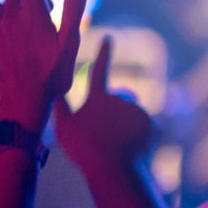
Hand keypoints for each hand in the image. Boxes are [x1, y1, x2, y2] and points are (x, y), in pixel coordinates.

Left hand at [0, 0, 88, 130]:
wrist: (23, 105)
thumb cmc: (53, 75)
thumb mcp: (70, 43)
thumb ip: (73, 9)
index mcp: (32, 14)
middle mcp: (10, 19)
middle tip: (46, 15)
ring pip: (1, 9)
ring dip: (14, 11)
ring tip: (31, 32)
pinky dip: (6, 33)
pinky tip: (19, 53)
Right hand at [53, 37, 154, 172]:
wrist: (114, 169)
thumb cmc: (85, 150)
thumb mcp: (65, 128)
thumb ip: (62, 107)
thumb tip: (55, 91)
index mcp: (99, 98)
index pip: (101, 70)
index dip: (104, 54)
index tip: (109, 38)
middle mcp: (121, 99)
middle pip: (119, 103)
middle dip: (114, 114)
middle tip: (106, 135)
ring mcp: (138, 111)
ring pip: (130, 117)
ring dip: (125, 127)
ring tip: (116, 146)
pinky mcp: (153, 124)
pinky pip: (144, 129)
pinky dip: (138, 137)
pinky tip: (131, 149)